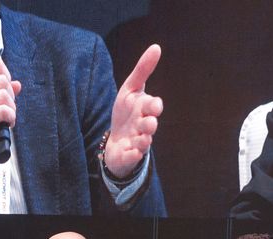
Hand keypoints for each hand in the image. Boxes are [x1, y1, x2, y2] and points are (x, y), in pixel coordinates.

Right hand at [0, 56, 21, 191]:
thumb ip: (0, 91)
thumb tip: (17, 84)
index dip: (6, 74)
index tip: (5, 87)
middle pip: (5, 81)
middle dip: (11, 96)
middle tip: (5, 108)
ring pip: (7, 96)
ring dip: (11, 109)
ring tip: (5, 117)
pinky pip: (6, 111)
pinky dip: (11, 119)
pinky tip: (5, 123)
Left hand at [105, 44, 163, 178]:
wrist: (117, 141)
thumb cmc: (126, 113)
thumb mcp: (130, 89)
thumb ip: (142, 70)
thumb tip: (156, 47)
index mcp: (145, 110)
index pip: (154, 106)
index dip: (154, 106)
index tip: (153, 105)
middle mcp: (144, 126)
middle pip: (151, 125)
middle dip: (150, 123)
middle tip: (148, 122)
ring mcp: (138, 142)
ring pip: (144, 142)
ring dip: (144, 140)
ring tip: (141, 138)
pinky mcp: (129, 155)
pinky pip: (133, 157)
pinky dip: (133, 155)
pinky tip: (131, 152)